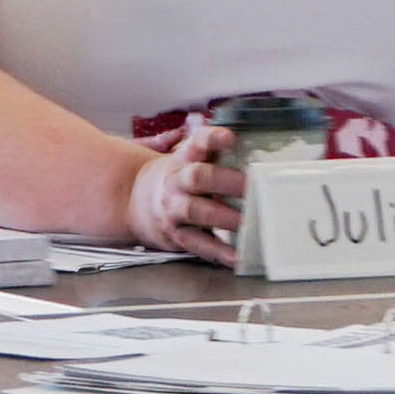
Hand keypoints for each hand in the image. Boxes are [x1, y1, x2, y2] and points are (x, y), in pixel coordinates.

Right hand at [123, 130, 244, 257]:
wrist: (137, 202)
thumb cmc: (179, 179)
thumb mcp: (189, 160)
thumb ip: (216, 155)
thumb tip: (258, 150)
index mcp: (183, 159)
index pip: (197, 143)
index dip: (213, 138)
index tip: (230, 137)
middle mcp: (176, 182)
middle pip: (197, 177)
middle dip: (227, 182)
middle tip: (252, 187)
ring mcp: (173, 209)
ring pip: (196, 211)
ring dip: (225, 217)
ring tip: (248, 222)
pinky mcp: (176, 234)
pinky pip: (196, 244)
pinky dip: (217, 251)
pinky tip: (236, 256)